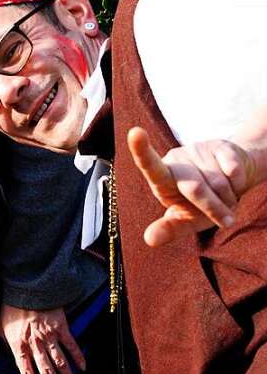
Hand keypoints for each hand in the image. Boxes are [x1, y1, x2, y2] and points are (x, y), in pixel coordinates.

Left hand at [0, 303, 84, 373]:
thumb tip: (9, 357)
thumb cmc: (12, 307)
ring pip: (61, 362)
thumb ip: (6, 344)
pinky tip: (83, 367)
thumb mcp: (2, 327)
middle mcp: (35, 344)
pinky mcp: (61, 327)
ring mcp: (49, 336)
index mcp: (19, 345)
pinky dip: (78, 356)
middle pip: (46, 372)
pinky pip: (71, 345)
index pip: (26, 372)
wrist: (26, 288)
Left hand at [128, 127, 260, 246]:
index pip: (149, 165)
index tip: (135, 133)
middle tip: (226, 220)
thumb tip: (149, 240)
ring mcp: (196, 151)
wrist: (232, 183)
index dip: (141, 150)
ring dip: (228, 198)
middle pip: (195, 189)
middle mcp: (176, 161)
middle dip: (213, 208)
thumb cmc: (202, 206)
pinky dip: (239, 184)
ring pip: (218, 183)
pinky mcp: (220, 146)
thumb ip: (169, 228)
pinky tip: (234, 182)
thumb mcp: (186, 220)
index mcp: (162, 179)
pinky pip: (234, 171)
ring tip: (226, 198)